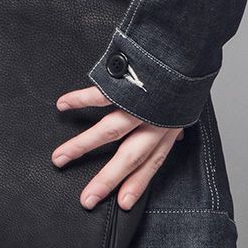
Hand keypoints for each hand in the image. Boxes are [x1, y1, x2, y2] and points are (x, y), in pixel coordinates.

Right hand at [51, 85, 183, 210]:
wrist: (187, 44)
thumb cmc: (187, 72)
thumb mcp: (187, 102)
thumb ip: (175, 121)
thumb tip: (176, 136)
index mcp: (168, 127)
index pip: (152, 163)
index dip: (138, 183)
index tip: (123, 204)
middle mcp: (153, 121)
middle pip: (128, 157)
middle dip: (106, 180)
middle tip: (87, 199)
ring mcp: (138, 104)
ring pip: (108, 132)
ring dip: (81, 147)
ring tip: (60, 158)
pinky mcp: (125, 83)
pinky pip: (98, 95)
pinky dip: (79, 100)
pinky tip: (63, 106)